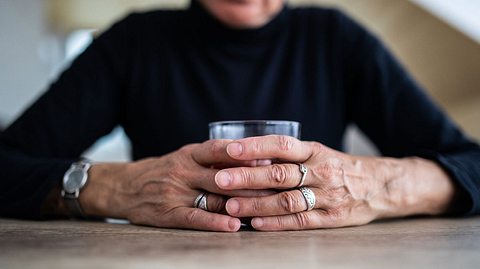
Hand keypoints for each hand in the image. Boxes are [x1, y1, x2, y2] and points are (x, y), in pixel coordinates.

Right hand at [79, 140, 271, 231]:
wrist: (124, 186)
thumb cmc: (164, 171)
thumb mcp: (185, 156)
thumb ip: (213, 158)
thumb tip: (253, 160)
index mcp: (189, 153)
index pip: (220, 149)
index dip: (245, 155)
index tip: (270, 159)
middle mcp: (183, 170)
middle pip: (223, 176)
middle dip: (252, 183)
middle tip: (279, 188)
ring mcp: (175, 192)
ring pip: (213, 198)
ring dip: (240, 204)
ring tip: (266, 209)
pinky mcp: (168, 213)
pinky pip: (195, 218)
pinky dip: (215, 223)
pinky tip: (233, 227)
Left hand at [213, 135, 455, 230]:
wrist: (380, 186)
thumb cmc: (339, 167)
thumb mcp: (319, 153)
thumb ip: (289, 156)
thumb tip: (248, 157)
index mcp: (316, 151)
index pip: (282, 145)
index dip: (256, 147)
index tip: (231, 149)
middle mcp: (322, 171)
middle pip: (280, 174)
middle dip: (247, 177)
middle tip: (220, 179)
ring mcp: (328, 196)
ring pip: (287, 201)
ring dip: (257, 204)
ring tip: (231, 206)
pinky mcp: (332, 218)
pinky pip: (301, 221)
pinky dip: (277, 223)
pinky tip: (255, 223)